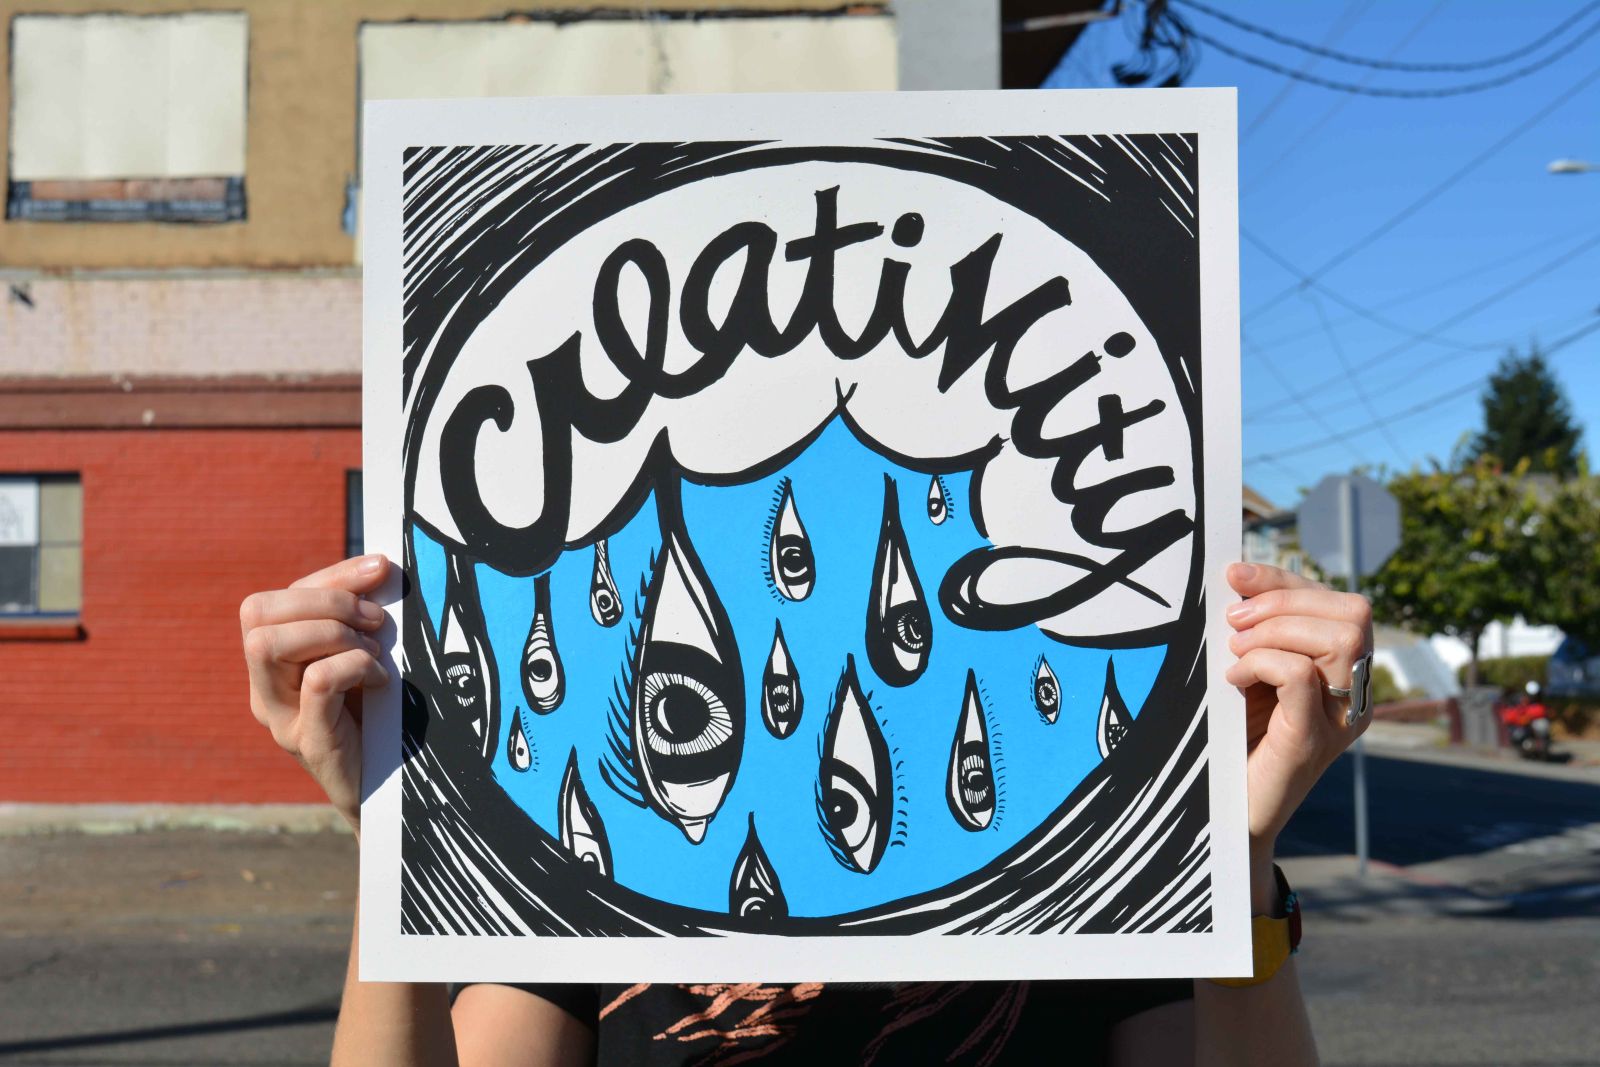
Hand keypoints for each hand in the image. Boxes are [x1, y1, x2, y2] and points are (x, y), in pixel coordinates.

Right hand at [241, 555, 391, 833]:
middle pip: (256, 613)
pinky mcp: (309, 742)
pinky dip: (354, 666)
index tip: (379, 569)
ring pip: (269, 644)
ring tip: (376, 651)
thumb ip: (358, 618)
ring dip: (333, 633)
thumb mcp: (362, 658)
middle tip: (376, 622)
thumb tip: (380, 567)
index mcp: (272, 664)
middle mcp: (263, 689)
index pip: (272, 600)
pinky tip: (382, 680)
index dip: (327, 577)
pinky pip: (317, 681)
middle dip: (326, 602)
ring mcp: (280, 718)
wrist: (391, 792)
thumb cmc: (378, 717)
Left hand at [1224, 563, 1371, 898]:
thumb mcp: (1249, 676)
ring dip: (1276, 631)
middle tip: (1233, 622)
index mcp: (1341, 674)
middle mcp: (1353, 694)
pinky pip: (1302, 676)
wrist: (1227, 815)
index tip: (1235, 576)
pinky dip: (1263, 663)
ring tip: (1235, 651)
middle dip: (1284, 600)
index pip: (1336, 603)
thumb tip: (1236, 582)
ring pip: (1339, 637)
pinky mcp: (1312, 741)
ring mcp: (1339, 718)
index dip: (1285, 579)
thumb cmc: (1234, 741)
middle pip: (1353, 613)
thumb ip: (1257, 636)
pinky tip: (1234, 679)